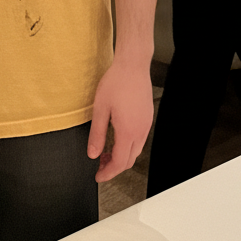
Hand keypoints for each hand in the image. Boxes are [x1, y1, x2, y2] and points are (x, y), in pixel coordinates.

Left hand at [87, 55, 153, 181]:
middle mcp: (140, 131)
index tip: (98, 176)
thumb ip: (97, 134)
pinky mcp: (147, 117)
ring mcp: (146, 124)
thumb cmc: (117, 82)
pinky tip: (117, 137)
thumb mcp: (100, 109)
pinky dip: (128, 145)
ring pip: (136, 151)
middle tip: (99, 165)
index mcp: (128, 131)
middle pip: (129, 160)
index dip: (108, 173)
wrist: (133, 64)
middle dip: (114, 167)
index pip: (120, 163)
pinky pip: (139, 139)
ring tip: (106, 151)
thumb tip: (92, 153)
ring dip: (121, 156)